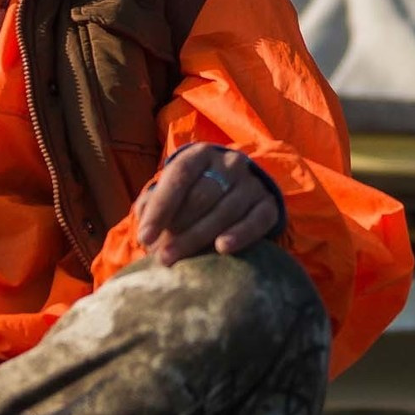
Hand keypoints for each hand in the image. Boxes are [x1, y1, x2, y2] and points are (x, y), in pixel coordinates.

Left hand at [133, 145, 282, 264]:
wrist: (235, 192)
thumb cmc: (192, 195)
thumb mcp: (172, 192)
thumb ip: (154, 206)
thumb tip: (146, 232)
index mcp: (200, 154)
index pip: (180, 176)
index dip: (161, 208)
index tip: (145, 237)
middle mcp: (229, 163)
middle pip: (202, 196)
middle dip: (178, 229)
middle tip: (162, 256)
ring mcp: (251, 183)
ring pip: (225, 210)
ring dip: (199, 237)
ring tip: (178, 260)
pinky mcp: (269, 204)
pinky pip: (256, 220)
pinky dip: (240, 234)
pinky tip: (222, 248)